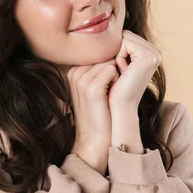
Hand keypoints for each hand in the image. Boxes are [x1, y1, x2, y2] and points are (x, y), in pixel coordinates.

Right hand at [67, 58, 119, 174]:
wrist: (95, 140)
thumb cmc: (102, 113)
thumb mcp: (98, 88)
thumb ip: (102, 68)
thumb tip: (118, 52)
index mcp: (74, 71)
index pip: (101, 54)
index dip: (112, 69)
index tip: (107, 88)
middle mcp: (74, 72)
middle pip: (106, 56)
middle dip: (115, 71)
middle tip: (109, 93)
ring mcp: (80, 79)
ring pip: (110, 62)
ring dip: (117, 77)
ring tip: (108, 96)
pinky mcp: (90, 88)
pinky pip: (112, 70)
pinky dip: (117, 81)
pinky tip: (110, 97)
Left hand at [108, 30, 161, 110]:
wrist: (119, 106)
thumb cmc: (114, 86)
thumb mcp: (117, 63)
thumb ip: (117, 47)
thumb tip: (104, 28)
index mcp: (150, 52)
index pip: (126, 36)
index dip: (115, 50)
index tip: (119, 70)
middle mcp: (156, 52)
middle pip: (125, 35)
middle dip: (116, 51)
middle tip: (120, 72)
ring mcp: (154, 54)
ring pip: (124, 38)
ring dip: (116, 55)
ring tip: (121, 72)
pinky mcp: (148, 57)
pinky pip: (124, 44)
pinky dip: (118, 57)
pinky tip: (123, 72)